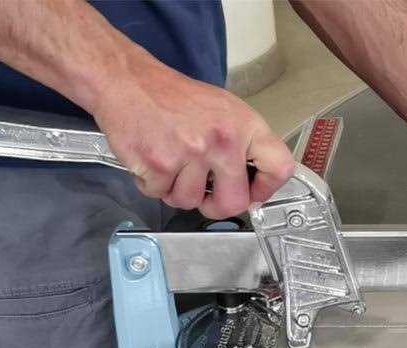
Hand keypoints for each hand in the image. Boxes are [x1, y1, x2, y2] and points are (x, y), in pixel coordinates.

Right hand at [92, 46, 293, 218]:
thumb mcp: (222, 111)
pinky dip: (153, 184)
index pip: (279, 167)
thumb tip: (251, 188)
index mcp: (244, 125)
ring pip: (189, 202)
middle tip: (204, 194)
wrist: (128, 81)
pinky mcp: (161, 165)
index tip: (253, 195)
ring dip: (176, 191)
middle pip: (234, 203)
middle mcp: (222, 140)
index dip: (266, 190)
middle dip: (215, 207)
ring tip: (170, 164)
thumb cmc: (172, 97)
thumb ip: (241, 147)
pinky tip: (152, 160)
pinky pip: (160, 195)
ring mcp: (191, 154)